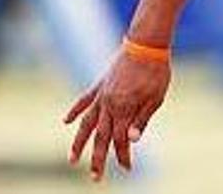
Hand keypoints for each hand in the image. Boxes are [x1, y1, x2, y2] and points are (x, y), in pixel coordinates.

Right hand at [64, 49, 170, 180]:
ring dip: (79, 143)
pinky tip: (66, 121)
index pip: (120, 140)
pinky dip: (74, 111)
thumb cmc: (156, 72)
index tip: (127, 168)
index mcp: (125, 109)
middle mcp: (109, 105)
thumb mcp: (156, 97)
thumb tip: (131, 141)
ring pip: (86, 123)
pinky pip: (83, 100)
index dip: (123, 156)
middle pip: (101, 137)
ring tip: (72, 160)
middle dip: (98, 159)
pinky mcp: (99, 84)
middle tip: (95, 178)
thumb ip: (142, 119)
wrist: (146, 45)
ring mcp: (102, 95)